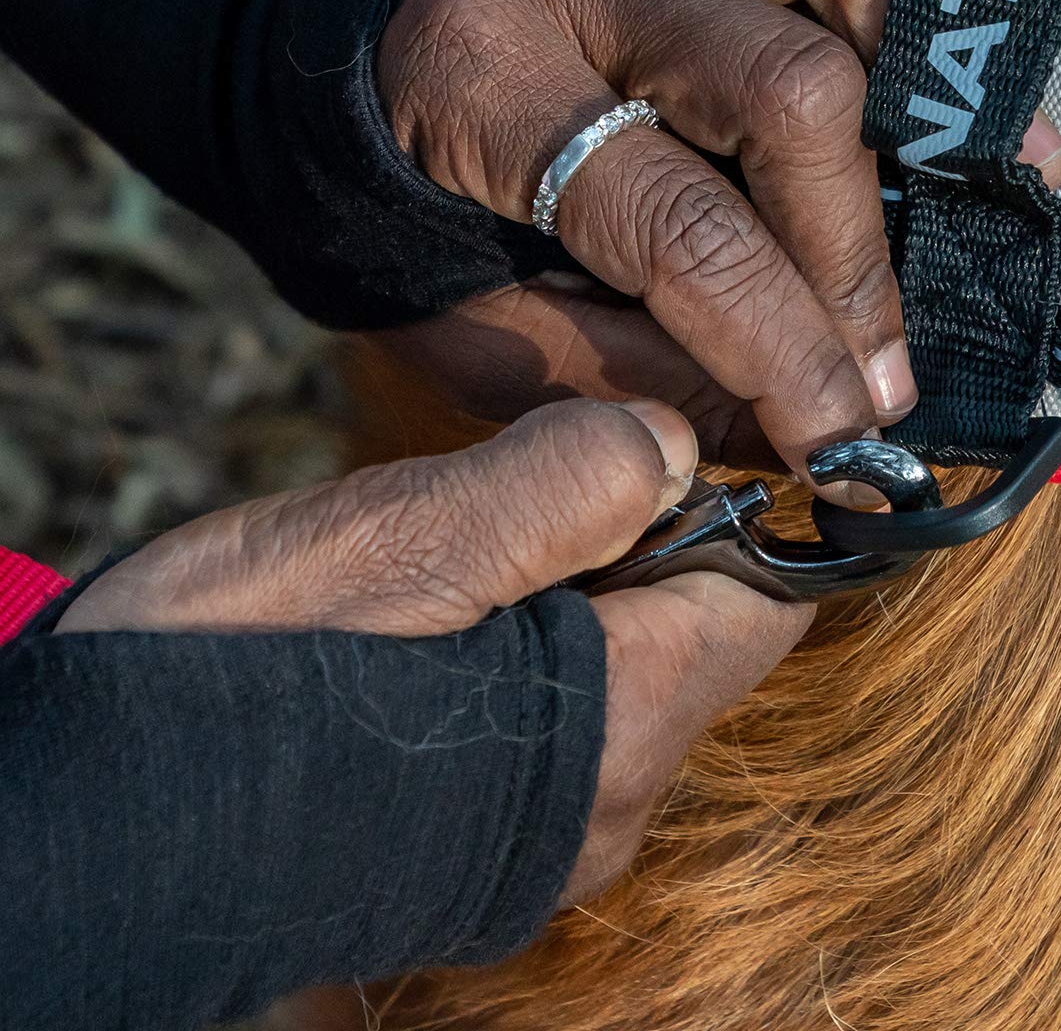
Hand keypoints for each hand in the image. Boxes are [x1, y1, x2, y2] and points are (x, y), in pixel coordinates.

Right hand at [56, 398, 805, 903]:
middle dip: (642, 535)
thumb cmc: (222, 684)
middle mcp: (604, 806)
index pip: (768, 600)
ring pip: (624, 667)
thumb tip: (674, 440)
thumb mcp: (396, 541)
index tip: (682, 432)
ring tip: (460, 537)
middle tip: (528, 473)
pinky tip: (428, 613)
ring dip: (572, 585)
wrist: (72, 836)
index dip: (751, 502)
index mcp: (614, 728)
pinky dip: (525, 647)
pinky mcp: (480, 847)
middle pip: (697, 631)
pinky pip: (557, 720)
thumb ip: (559, 486)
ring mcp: (544, 839)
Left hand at [377, 0, 1060, 472]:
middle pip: (788, 83)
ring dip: (913, 51)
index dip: (784, 341)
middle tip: (884, 352)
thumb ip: (631, 373)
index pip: (677, 224)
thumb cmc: (421, 194)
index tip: (848, 428)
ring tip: (942, 169)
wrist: (360, 33)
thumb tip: (808, 425)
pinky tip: (947, 14)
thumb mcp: (477, 315)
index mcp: (479, 77)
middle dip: (857, 243)